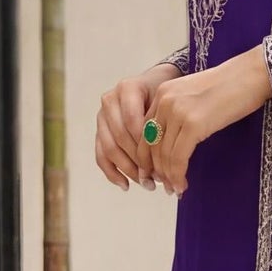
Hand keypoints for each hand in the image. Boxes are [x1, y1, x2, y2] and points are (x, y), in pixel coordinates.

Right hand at [96, 61, 180, 191]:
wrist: (155, 85)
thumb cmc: (165, 94)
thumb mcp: (170, 100)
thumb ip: (165, 121)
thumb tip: (171, 156)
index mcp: (127, 88)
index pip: (133, 122)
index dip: (146, 146)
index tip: (163, 163)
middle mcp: (110, 100)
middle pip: (120, 137)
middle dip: (139, 161)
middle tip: (157, 177)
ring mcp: (102, 116)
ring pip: (109, 148)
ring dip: (128, 170)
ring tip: (147, 184)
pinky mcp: (100, 131)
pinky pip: (101, 155)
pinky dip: (112, 172)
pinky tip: (126, 185)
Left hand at [147, 46, 271, 194]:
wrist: (252, 74)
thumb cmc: (231, 87)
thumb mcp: (196, 96)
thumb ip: (179, 113)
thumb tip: (173, 144)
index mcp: (162, 93)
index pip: (144, 131)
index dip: (146, 157)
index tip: (154, 173)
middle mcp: (164, 101)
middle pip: (150, 145)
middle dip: (156, 171)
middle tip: (165, 187)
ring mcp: (177, 112)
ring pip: (163, 155)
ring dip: (168, 177)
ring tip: (176, 189)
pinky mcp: (193, 124)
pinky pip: (178, 158)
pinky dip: (178, 175)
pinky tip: (183, 185)